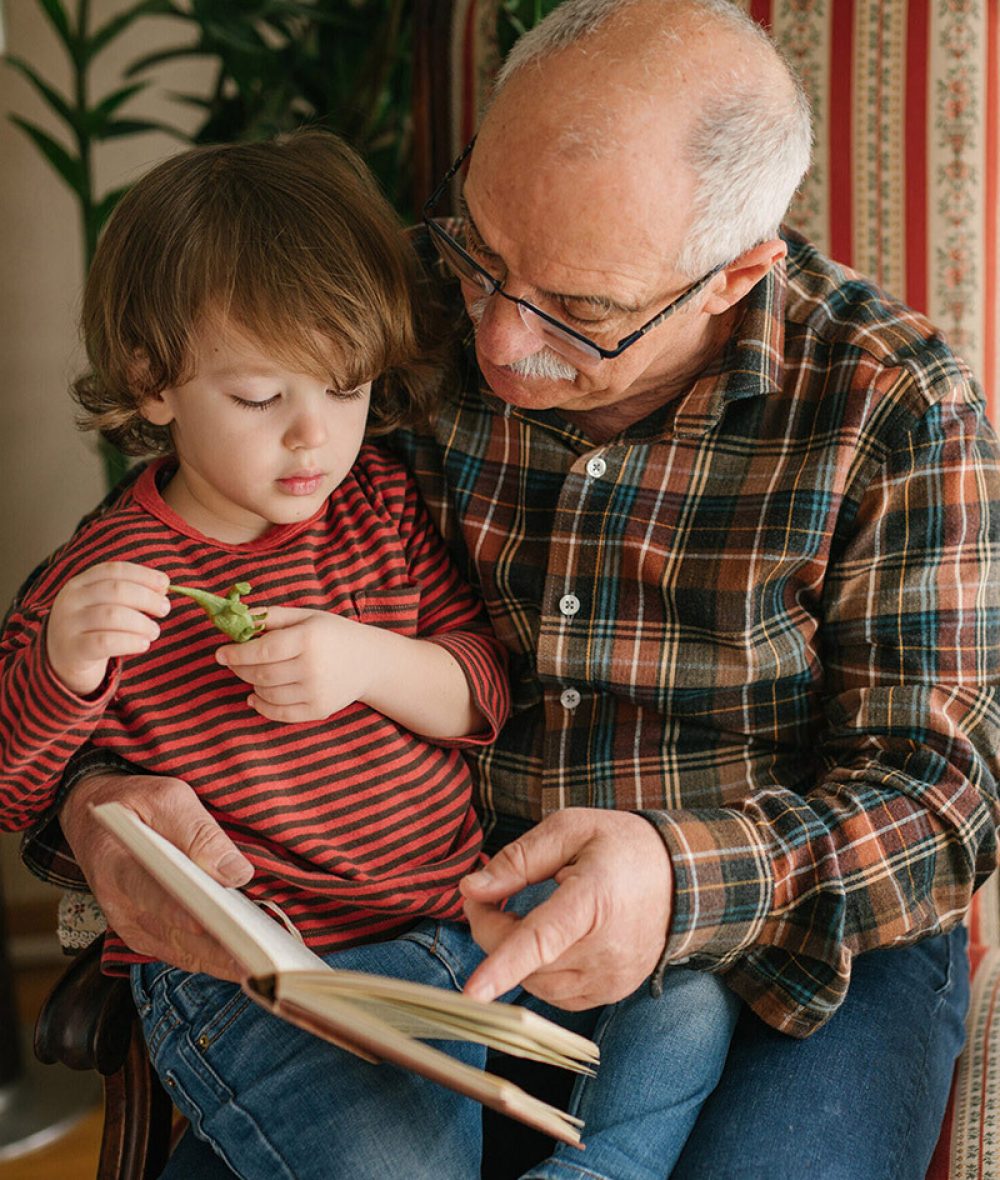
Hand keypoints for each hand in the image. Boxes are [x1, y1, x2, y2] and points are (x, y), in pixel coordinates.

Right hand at [46, 562, 170, 694]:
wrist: (61, 660)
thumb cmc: (93, 627)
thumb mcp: (104, 605)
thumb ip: (129, 593)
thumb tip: (163, 587)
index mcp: (80, 583)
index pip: (114, 570)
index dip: (143, 575)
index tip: (165, 584)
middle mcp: (71, 600)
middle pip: (116, 590)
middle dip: (147, 598)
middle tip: (164, 609)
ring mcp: (68, 624)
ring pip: (112, 615)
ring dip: (142, 623)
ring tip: (154, 631)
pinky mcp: (73, 649)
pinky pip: (106, 642)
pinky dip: (131, 641)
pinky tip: (143, 644)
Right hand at [61, 772, 252, 980]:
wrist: (100, 822)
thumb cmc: (136, 805)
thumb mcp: (167, 799)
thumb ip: (199, 833)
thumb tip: (234, 873)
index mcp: (115, 865)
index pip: (150, 893)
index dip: (181, 912)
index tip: (212, 924)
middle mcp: (120, 907)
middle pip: (175, 934)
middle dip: (220, 946)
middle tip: (261, 954)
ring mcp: (134, 927)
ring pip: (186, 953)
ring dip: (225, 960)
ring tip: (266, 961)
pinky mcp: (150, 937)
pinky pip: (187, 954)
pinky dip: (218, 958)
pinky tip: (250, 957)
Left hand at [216, 606, 382, 722]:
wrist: (369, 661)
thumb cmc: (333, 634)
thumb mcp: (306, 616)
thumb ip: (272, 616)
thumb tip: (237, 618)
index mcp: (308, 639)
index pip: (262, 651)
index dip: (235, 653)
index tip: (219, 653)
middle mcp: (312, 667)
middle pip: (260, 674)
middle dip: (239, 668)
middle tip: (233, 662)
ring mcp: (316, 691)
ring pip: (267, 694)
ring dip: (252, 684)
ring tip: (253, 674)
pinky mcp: (319, 710)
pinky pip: (279, 713)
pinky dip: (261, 706)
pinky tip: (255, 696)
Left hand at [460, 808, 672, 1008]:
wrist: (681, 875)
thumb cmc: (621, 846)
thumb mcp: (570, 829)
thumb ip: (518, 860)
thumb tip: (472, 889)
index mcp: (594, 899)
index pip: (542, 939)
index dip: (504, 965)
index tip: (474, 992)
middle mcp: (606, 948)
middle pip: (527, 961)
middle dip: (491, 930)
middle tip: (484, 896)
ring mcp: (612, 976)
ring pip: (537, 984)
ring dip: (513, 955)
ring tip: (517, 913)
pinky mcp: (612, 991)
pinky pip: (557, 994)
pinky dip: (539, 971)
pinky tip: (545, 940)